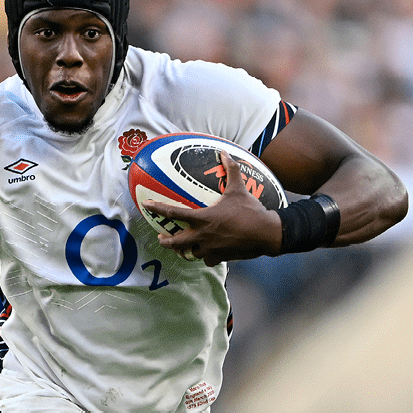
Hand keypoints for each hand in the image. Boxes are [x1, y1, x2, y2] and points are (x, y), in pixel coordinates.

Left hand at [144, 151, 282, 265]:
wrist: (265, 233)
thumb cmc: (250, 211)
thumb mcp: (239, 189)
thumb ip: (230, 171)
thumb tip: (225, 153)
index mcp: (203, 218)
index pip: (173, 213)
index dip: (157, 208)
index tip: (146, 205)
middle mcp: (202, 235)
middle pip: (175, 242)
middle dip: (166, 241)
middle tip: (161, 237)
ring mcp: (210, 249)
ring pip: (190, 253)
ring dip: (185, 250)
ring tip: (183, 247)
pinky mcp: (220, 257)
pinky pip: (207, 259)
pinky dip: (205, 256)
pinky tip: (208, 253)